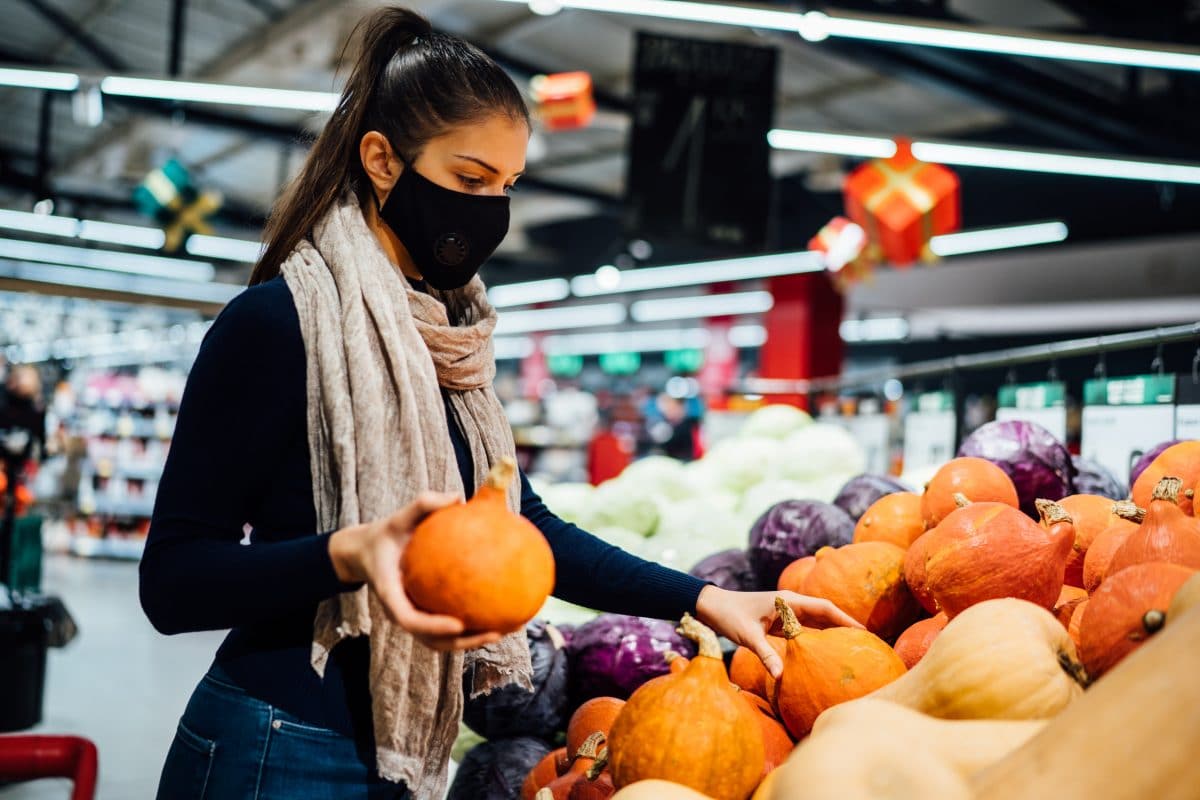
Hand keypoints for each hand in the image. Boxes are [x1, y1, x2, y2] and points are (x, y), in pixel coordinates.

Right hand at [328, 492, 502, 651]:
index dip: (432, 626)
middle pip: (431, 641)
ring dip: (470, 642)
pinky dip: (468, 629)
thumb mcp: (399, 516)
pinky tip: (495, 617)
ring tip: (502, 631)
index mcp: (391, 593)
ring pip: (440, 641)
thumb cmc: (386, 533)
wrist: (366, 552)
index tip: (458, 624)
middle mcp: (401, 611)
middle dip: (463, 642)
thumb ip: (423, 504)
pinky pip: (446, 628)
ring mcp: (412, 616)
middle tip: (493, 633)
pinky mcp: (422, 615)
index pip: (409, 619)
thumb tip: (457, 496)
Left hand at [694, 586, 862, 678]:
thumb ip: (765, 654)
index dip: (844, 619)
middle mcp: (790, 604)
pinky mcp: (778, 622)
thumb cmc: (728, 616)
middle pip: (824, 614)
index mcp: (787, 601)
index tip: (863, 631)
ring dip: (832, 632)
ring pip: (815, 622)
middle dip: (844, 626)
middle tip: (865, 642)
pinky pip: (803, 630)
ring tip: (852, 647)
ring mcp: (785, 613)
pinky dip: (816, 638)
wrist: (711, 607)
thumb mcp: (747, 636)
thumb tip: (781, 675)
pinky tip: (825, 651)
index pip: (824, 608)